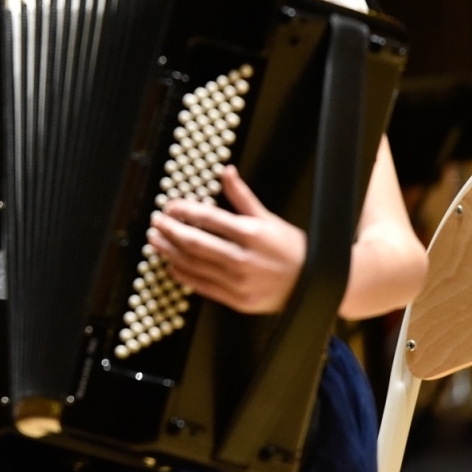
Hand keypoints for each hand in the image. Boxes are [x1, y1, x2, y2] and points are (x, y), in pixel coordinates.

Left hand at [145, 165, 304, 314]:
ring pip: (194, 265)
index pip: (207, 218)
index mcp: (251, 233)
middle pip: (195, 243)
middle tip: (157, 222)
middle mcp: (243, 258)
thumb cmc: (291, 249)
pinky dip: (184, 275)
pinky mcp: (237, 300)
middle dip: (170, 231)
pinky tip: (172, 265)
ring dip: (170, 252)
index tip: (170, 207)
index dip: (183, 211)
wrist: (314, 282)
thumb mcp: (268, 217)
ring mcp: (239, 282)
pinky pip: (203, 287)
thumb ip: (242, 196)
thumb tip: (226, 171)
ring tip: (156, 242)